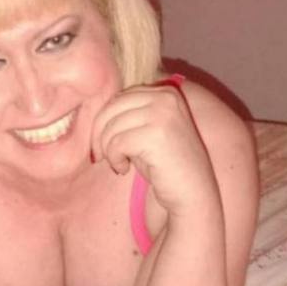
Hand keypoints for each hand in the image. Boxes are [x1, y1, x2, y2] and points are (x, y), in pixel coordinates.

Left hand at [90, 81, 217, 216]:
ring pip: (111, 126)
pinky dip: (114, 159)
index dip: (102, 121)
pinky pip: (117, 142)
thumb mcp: (146, 130)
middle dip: (98, 134)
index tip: (102, 144)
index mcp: (165, 92)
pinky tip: (124, 169)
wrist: (192, 193)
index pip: (118, 98)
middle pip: (111, 108)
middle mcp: (166, 97)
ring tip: (119, 164)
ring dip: (107, 150)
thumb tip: (93, 111)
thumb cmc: (164, 165)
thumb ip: (128, 115)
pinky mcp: (157, 134)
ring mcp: (163, 114)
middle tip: (101, 156)